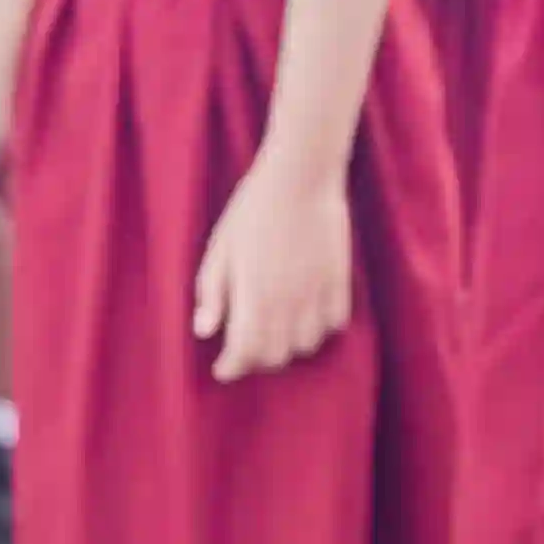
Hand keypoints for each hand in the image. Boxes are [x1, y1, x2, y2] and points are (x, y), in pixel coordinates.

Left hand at [193, 140, 351, 383]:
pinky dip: (320, 329)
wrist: (301, 175)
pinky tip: (306, 317)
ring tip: (277, 334)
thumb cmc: (252, 209)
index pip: (243, 352)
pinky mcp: (339, 279)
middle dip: (256, 360)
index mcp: (253, 294)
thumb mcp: (220, 248)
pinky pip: (334, 323)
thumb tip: (204, 332)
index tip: (222, 368)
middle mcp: (287, 301)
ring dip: (289, 347)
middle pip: (275, 356)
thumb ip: (211, 292)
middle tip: (245, 349)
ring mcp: (316, 291)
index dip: (230, 367)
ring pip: (306, 345)